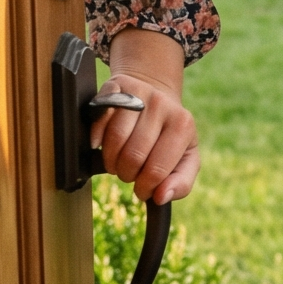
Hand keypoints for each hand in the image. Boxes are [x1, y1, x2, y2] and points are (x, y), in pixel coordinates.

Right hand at [95, 28, 199, 202]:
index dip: (144, 188)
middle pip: (133, 156)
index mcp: (183, 125)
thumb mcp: (186, 159)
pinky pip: (99, 117)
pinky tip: (100, 145)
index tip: (142, 190)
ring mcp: (138, 93)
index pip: (157, 169)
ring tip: (117, 162)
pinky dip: (96, 137)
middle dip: (126, 174)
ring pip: (114, 138)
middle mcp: (162, 105)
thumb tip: (161, 197)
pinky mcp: (116, 86)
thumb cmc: (170, 136)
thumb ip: (181, 183)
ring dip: (110, 160)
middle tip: (129, 174)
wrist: (156, 95)